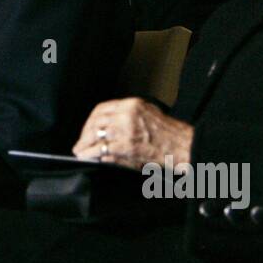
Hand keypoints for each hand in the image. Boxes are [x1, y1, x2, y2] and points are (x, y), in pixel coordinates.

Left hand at [73, 98, 194, 168]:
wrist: (182, 146)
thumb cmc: (169, 134)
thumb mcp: (148, 114)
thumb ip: (128, 116)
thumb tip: (107, 126)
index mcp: (132, 104)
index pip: (102, 109)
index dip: (91, 121)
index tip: (87, 129)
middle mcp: (126, 114)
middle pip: (96, 121)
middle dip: (85, 134)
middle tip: (80, 143)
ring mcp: (125, 129)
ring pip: (96, 135)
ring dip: (85, 145)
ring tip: (81, 152)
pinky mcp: (125, 145)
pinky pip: (103, 149)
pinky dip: (93, 154)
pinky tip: (89, 158)